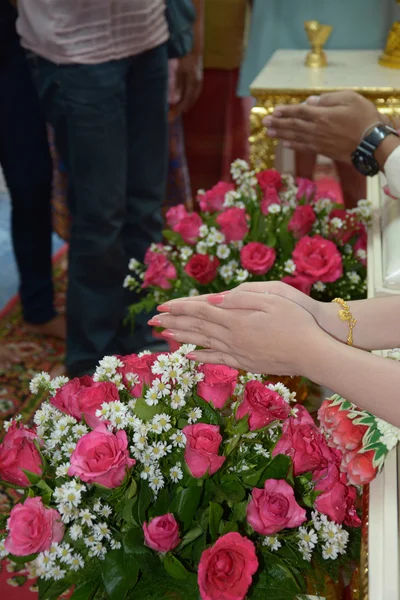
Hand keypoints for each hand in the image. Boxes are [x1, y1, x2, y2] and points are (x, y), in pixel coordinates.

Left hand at [149, 290, 325, 376]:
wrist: (313, 353)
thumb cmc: (297, 321)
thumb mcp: (272, 300)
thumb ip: (241, 299)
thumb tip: (214, 300)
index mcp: (237, 319)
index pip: (201, 310)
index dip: (180, 307)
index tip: (162, 306)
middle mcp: (232, 337)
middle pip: (197, 327)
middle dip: (173, 322)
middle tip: (153, 320)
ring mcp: (238, 352)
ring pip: (203, 343)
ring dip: (182, 338)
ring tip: (163, 335)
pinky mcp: (246, 362)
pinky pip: (217, 359)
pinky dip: (201, 356)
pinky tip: (189, 356)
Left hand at [169, 53, 202, 118]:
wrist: (194, 49)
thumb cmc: (185, 58)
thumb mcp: (179, 71)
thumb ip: (178, 85)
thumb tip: (175, 97)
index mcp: (193, 83)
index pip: (187, 98)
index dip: (181, 106)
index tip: (176, 112)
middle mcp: (198, 84)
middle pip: (191, 99)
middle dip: (185, 107)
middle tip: (178, 113)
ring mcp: (199, 82)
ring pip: (194, 96)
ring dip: (188, 103)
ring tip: (183, 109)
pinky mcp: (199, 79)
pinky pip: (195, 92)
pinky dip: (191, 97)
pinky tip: (188, 99)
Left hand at [262, 91, 381, 162]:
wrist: (371, 143)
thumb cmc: (364, 118)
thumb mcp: (350, 99)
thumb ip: (328, 99)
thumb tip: (310, 101)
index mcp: (322, 115)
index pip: (299, 111)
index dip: (285, 111)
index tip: (273, 111)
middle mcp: (316, 129)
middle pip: (293, 125)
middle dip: (277, 123)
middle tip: (264, 122)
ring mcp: (318, 141)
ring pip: (295, 137)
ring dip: (280, 134)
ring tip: (268, 133)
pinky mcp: (322, 150)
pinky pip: (303, 147)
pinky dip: (293, 145)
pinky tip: (285, 144)